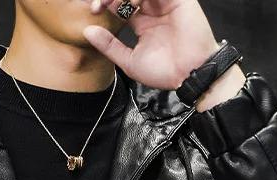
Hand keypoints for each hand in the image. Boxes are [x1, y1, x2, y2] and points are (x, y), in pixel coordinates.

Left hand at [83, 0, 219, 88]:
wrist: (189, 75)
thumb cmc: (164, 72)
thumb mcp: (129, 61)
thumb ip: (109, 46)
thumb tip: (87, 31)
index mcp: (142, 22)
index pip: (120, 4)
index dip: (105, 3)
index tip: (93, 11)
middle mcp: (153, 9)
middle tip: (99, 5)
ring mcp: (165, 2)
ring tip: (112, 4)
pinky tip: (133, 4)